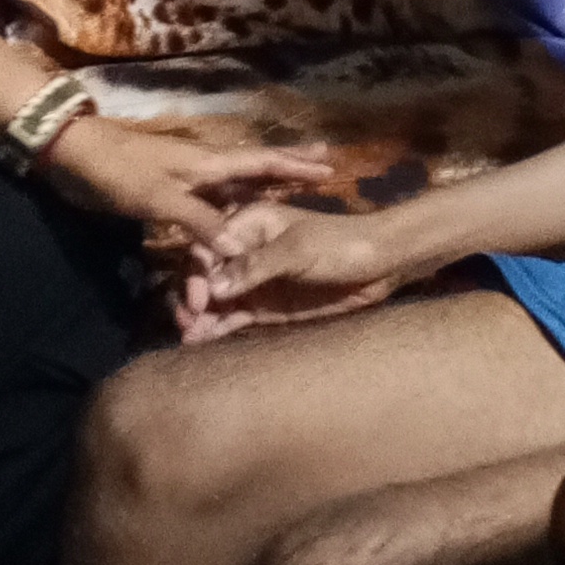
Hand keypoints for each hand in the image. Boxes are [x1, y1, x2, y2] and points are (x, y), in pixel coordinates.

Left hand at [43, 115, 335, 248]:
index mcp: (209, 164)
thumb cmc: (118, 173)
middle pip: (257, 166)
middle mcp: (205, 167)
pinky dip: (235, 200)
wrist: (75, 155)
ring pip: (238, 181)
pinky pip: (216, 195)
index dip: (295, 167)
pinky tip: (238, 209)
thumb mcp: (159, 199)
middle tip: (325, 164)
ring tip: (294, 186)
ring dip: (267, 182)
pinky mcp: (170, 189)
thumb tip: (239, 246)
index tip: (331, 167)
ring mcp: (188, 177)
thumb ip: (199, 220)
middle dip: (290, 166)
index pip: (262, 163)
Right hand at [174, 196, 410, 342]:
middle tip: (186, 321)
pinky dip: (215, 327)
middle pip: (204, 273)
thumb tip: (214, 288)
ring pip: (213, 298)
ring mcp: (252, 281)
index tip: (197, 300)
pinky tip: (200, 341)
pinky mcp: (263, 306)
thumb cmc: (340, 245)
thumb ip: (256, 267)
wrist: (379, 264)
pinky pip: (232, 317)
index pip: (208, 246)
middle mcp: (242, 251)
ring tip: (187, 336)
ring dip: (198, 316)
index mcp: (248, 223)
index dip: (196, 272)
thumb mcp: (298, 250)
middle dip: (191, 296)